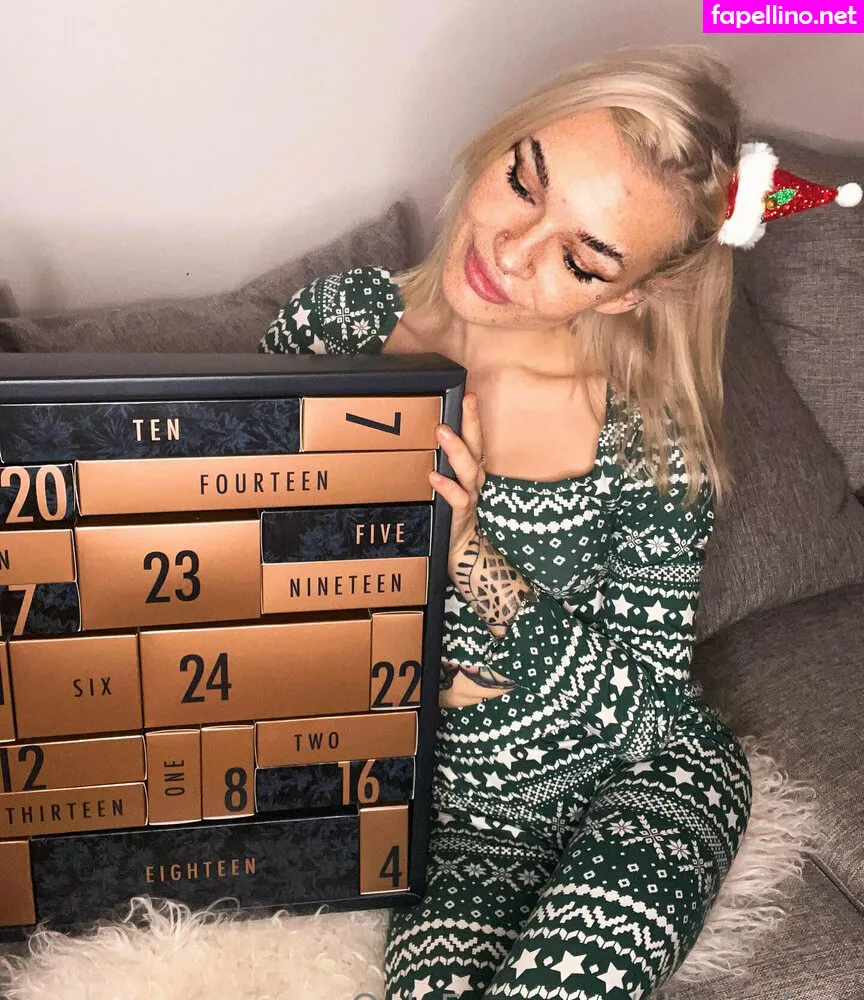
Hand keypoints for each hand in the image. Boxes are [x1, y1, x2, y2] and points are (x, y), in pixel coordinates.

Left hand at [429, 392, 485, 561]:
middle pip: (477, 445)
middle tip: (466, 401)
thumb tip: (403, 439)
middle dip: (472, 422)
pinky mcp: (461, 515)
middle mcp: (473, 478)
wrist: (458, 549)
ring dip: (457, 449)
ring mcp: (469, 495)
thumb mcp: (440, 482)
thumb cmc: (446, 509)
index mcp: (468, 467)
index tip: (469, 394)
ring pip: (469, 469)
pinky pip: (459, 499)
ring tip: (443, 432)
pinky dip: (448, 487)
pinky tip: (435, 477)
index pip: (474, 437)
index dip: (473, 416)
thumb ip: (431, 462)